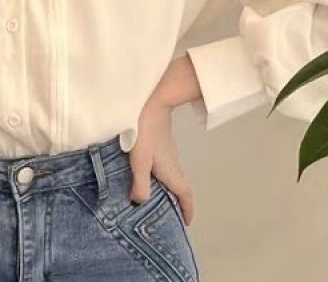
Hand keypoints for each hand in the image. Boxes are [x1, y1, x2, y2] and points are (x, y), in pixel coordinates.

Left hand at [128, 95, 194, 225]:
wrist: (152, 104)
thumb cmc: (145, 133)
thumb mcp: (140, 162)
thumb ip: (140, 184)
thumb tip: (140, 202)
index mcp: (172, 172)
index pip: (185, 195)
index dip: (188, 210)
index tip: (186, 222)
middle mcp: (174, 164)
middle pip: (181, 187)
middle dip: (179, 202)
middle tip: (170, 213)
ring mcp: (170, 152)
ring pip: (174, 175)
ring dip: (170, 188)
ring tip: (156, 196)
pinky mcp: (163, 143)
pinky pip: (167, 166)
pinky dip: (163, 175)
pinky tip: (148, 172)